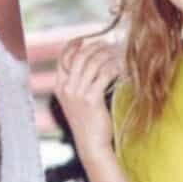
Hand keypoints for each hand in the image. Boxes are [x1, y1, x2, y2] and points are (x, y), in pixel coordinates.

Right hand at [55, 38, 122, 155]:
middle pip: (80, 56)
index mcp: (60, 86)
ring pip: (93, 63)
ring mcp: (77, 93)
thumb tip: (91, 61)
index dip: (75, 44)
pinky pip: (104, 74)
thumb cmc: (88, 121)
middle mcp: (66, 88)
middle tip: (110, 44)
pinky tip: (122, 67)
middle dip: (96, 46)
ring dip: (108, 55)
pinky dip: (114, 67)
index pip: (63, 57)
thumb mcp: (77, 100)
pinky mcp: (90, 99)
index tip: (86, 37)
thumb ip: (79, 82)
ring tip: (119, 54)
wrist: (91, 144)